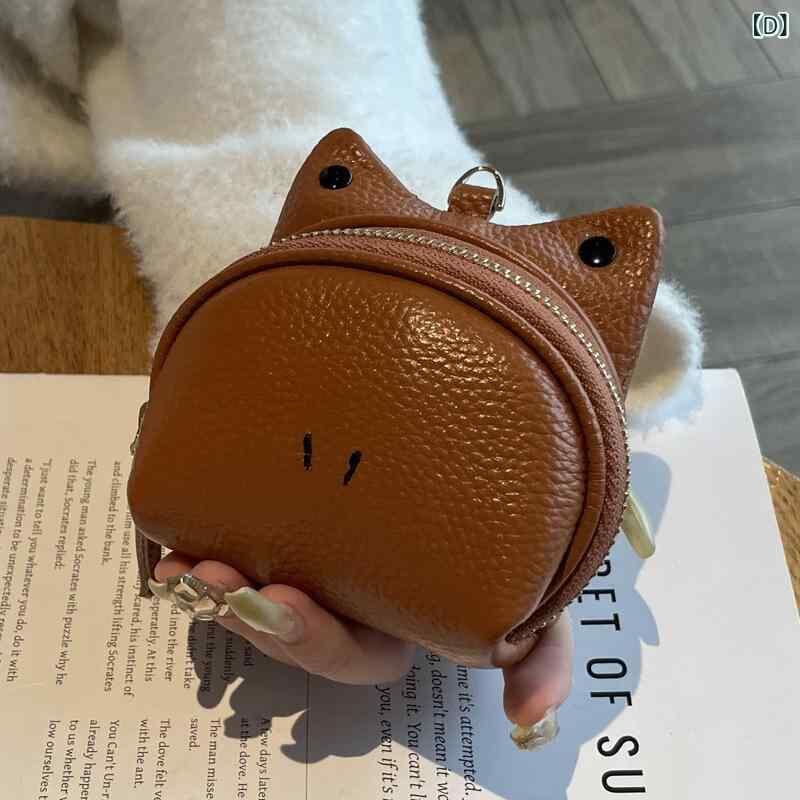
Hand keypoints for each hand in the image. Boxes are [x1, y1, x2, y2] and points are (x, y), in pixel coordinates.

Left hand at [153, 554, 572, 732]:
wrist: (483, 462)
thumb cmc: (507, 534)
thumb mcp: (535, 593)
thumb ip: (539, 652)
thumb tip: (528, 719)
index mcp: (396, 624)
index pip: (351, 654)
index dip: (310, 639)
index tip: (277, 599)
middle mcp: (349, 599)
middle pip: (288, 627)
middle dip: (246, 613)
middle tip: (214, 582)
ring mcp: (317, 557)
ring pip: (255, 589)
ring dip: (211, 587)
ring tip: (182, 566)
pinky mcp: (294, 518)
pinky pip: (243, 541)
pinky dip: (205, 538)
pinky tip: (179, 530)